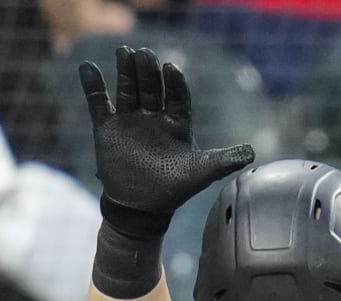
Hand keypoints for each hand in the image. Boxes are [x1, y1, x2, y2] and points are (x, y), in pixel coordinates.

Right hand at [79, 47, 253, 238]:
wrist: (141, 208)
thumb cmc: (173, 189)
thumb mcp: (201, 173)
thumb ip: (224, 160)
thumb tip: (253, 153)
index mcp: (177, 122)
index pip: (177, 96)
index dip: (175, 82)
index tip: (171, 69)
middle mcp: (154, 116)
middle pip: (152, 87)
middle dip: (148, 71)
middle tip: (144, 53)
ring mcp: (131, 119)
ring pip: (128, 89)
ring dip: (126, 72)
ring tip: (124, 52)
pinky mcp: (108, 128)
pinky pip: (99, 103)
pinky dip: (93, 86)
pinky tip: (88, 68)